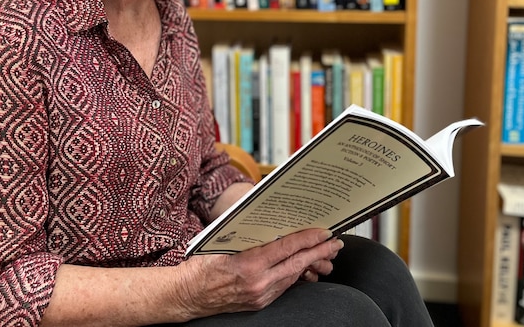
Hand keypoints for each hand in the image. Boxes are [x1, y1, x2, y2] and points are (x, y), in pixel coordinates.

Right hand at [172, 229, 343, 318]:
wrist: (187, 295)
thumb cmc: (200, 264)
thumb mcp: (222, 241)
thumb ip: (247, 234)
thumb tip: (271, 221)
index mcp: (248, 265)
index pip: (286, 248)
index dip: (308, 239)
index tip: (323, 232)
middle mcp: (258, 283)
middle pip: (296, 264)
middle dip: (319, 253)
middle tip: (336, 243)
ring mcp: (260, 295)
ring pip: (293, 276)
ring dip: (310, 263)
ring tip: (324, 253)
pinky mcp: (259, 303)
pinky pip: (283, 286)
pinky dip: (294, 273)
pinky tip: (302, 266)